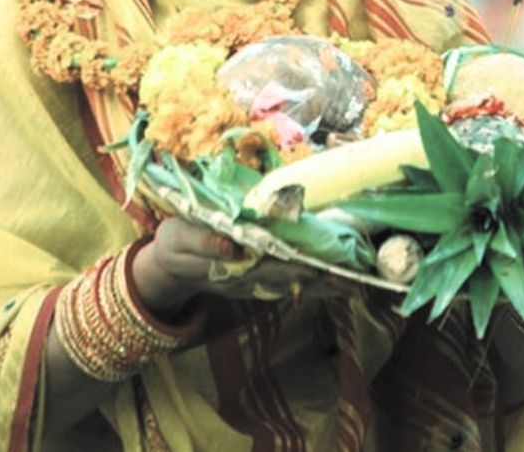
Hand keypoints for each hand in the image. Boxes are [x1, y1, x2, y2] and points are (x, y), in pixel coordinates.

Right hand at [132, 215, 340, 319]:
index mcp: (229, 265)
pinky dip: (313, 286)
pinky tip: (334, 286)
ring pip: (293, 285)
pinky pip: (289, 285)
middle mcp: (246, 278)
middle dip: (319, 280)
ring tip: (354, 287)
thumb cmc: (175, 243)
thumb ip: (203, 241)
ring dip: (322, 287)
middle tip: (352, 281)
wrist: (169, 266)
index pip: (267, 265)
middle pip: (288, 279)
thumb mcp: (179, 236)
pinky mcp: (257, 282)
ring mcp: (253, 283)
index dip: (293, 266)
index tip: (317, 266)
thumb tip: (232, 246)